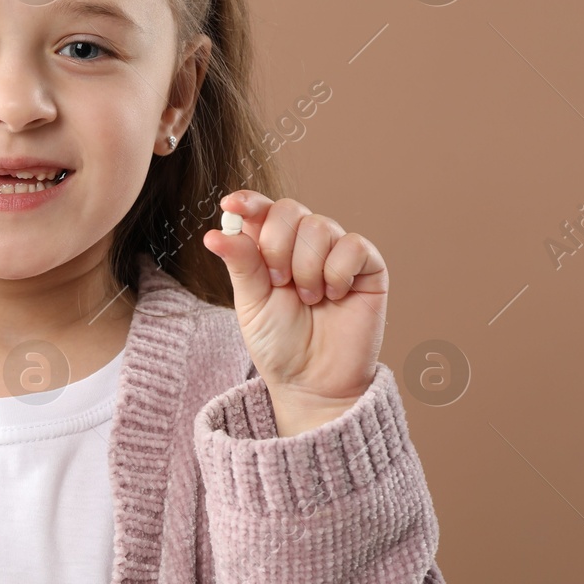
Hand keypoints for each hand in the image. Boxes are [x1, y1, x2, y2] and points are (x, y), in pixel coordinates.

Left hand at [201, 191, 386, 436]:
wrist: (312, 381)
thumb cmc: (279, 342)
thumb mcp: (251, 302)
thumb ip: (240, 263)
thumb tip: (215, 233)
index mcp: (270, 246)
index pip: (261, 208)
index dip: (249, 201)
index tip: (231, 204)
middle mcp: (304, 243)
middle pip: (290, 209)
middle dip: (277, 245)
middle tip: (278, 282)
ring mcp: (338, 253)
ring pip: (320, 226)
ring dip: (306, 267)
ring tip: (307, 299)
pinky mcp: (369, 267)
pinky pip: (353, 245)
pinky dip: (337, 272)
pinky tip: (333, 296)